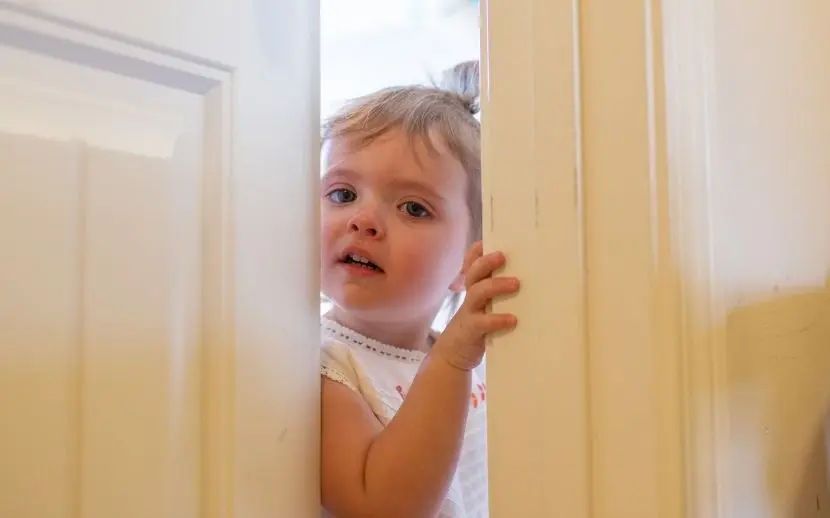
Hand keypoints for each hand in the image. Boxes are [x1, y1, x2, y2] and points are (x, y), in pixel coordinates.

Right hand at [434, 241, 519, 370]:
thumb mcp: (486, 306)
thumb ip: (499, 293)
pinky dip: (497, 319)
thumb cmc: (478, 325)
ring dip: (495, 285)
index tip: (488, 240)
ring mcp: (469, 312)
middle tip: (503, 255)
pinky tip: (512, 319)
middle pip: (474, 273)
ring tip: (516, 283)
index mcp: (475, 287)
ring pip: (477, 292)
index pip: (471, 263)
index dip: (476, 251)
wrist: (454, 354)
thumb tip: (533, 279)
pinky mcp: (471, 331)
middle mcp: (470, 296)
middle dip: (486, 262)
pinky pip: (482, 322)